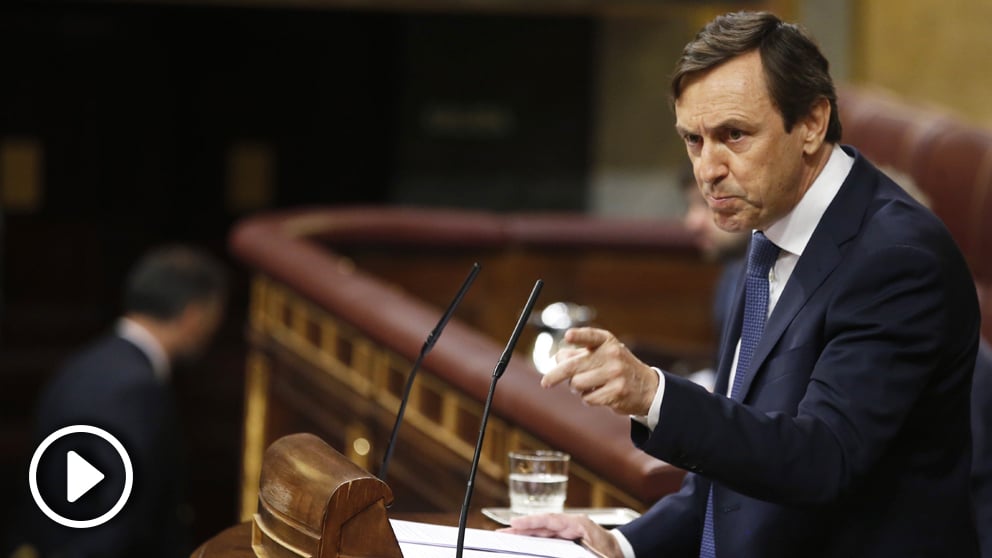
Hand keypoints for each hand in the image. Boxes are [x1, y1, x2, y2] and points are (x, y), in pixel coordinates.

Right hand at [499, 513, 621, 557]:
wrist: (621, 550)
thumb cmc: (612, 552)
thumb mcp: (600, 556)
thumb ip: (586, 553)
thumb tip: (566, 552)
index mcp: (578, 524)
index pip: (551, 520)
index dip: (532, 521)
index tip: (516, 522)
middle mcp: (570, 525)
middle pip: (542, 525)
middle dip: (521, 528)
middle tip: (502, 532)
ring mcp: (567, 530)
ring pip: (542, 531)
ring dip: (525, 533)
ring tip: (506, 536)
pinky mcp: (565, 538)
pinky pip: (546, 537)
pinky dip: (533, 538)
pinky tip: (522, 542)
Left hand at [543, 327, 657, 416]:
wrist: (646, 387)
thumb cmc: (615, 367)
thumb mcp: (601, 354)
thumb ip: (578, 354)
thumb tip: (557, 358)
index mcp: (606, 341)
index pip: (591, 336)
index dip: (579, 336)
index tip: (568, 336)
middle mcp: (612, 355)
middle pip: (574, 366)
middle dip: (555, 375)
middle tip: (545, 383)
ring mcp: (615, 373)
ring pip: (577, 385)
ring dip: (576, 388)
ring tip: (589, 384)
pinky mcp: (617, 392)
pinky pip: (588, 398)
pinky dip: (588, 399)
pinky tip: (600, 393)